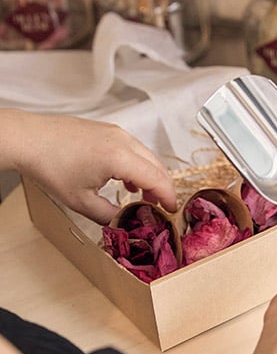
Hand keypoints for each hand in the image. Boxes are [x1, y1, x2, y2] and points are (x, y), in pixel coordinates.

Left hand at [2, 109, 176, 223]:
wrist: (27, 139)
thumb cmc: (50, 167)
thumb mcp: (81, 201)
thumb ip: (109, 216)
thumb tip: (125, 223)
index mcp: (120, 158)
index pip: (157, 179)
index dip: (168, 197)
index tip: (172, 211)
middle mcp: (124, 141)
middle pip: (157, 166)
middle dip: (163, 188)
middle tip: (162, 208)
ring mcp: (116, 132)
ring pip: (147, 157)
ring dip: (152, 177)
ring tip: (146, 197)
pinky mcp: (108, 130)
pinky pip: (135, 149)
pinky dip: (139, 166)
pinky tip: (129, 181)